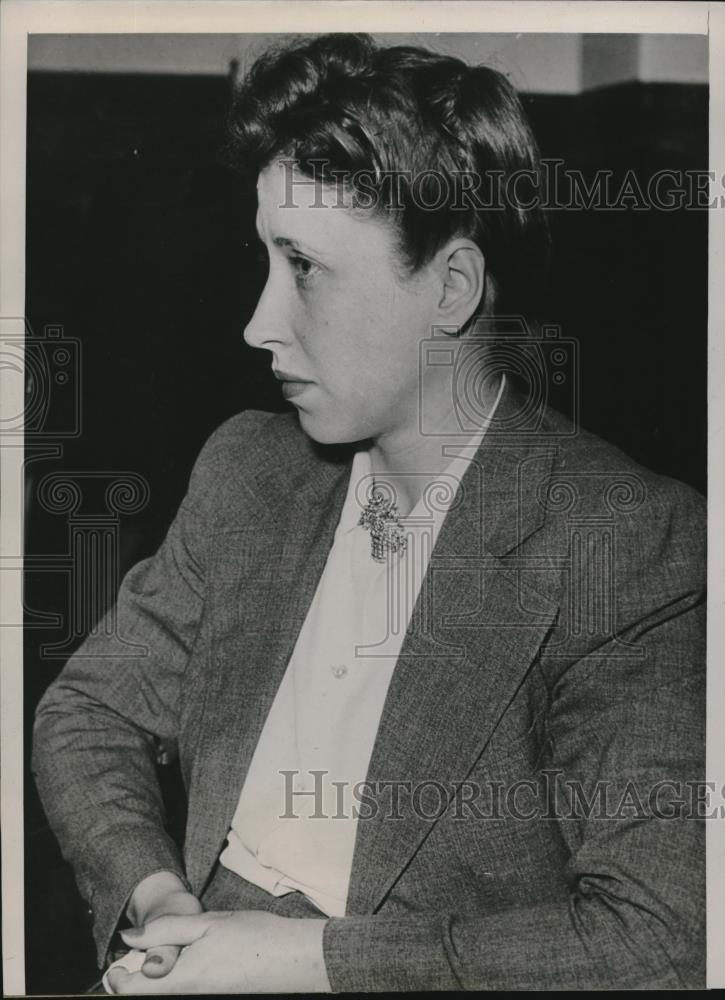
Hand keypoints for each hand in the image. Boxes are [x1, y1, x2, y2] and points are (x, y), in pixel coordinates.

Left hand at [106, 910, 330, 993]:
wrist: (295, 960)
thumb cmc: (255, 938)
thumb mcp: (206, 924)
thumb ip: (164, 929)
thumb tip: (128, 936)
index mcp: (180, 982)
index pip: (129, 991)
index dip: (117, 975)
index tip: (121, 956)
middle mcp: (188, 998)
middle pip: (145, 994)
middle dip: (138, 973)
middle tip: (148, 947)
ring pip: (165, 992)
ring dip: (160, 974)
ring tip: (175, 947)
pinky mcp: (213, 997)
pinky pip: (183, 991)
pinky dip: (178, 975)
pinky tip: (194, 956)